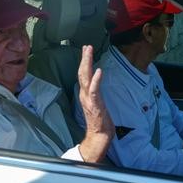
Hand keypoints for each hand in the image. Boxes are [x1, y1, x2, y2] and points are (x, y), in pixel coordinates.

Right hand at [77, 45, 113, 162]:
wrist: (99, 136)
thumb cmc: (100, 121)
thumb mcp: (97, 103)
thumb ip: (95, 93)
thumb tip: (96, 84)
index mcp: (85, 94)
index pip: (83, 75)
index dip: (84, 62)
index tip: (86, 50)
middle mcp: (85, 95)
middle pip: (82, 73)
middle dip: (84, 58)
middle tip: (87, 46)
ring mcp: (89, 99)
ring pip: (86, 78)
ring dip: (87, 64)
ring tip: (89, 51)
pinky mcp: (95, 105)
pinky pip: (95, 90)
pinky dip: (96, 80)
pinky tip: (99, 71)